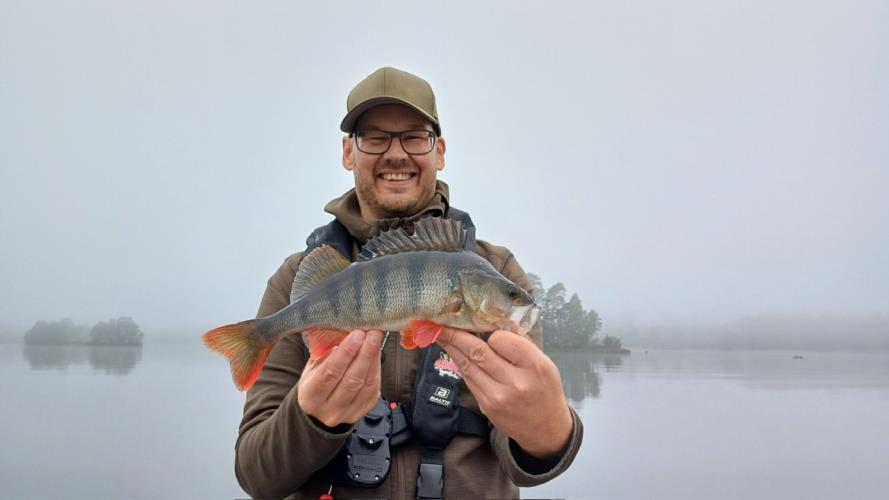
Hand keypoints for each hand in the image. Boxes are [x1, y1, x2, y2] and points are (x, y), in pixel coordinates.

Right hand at [297, 329, 382, 427]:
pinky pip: (373, 390)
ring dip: (373, 359)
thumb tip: (345, 330)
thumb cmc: (315, 381)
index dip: (345, 353)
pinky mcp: (361, 413)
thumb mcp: (312, 366)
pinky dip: (377, 369)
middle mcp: (328, 410)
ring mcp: (346, 414)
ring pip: (365, 385)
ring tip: (376, 339)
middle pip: (351, 380)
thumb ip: (325, 351)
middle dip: (365, 353)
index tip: (357, 334)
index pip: (330, 373)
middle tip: (372, 333)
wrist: (319, 409)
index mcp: (310, 397)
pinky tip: (376, 354)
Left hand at [437, 329, 572, 457]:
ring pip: (468, 366)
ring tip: (441, 334)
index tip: (489, 331)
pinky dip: (461, 364)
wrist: (545, 430)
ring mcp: (497, 396)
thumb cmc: (545, 390)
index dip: (491, 333)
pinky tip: (456, 354)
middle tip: (440, 323)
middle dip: (455, 335)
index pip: (501, 339)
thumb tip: (494, 327)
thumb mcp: (545, 363)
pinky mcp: (486, 406)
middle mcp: (515, 382)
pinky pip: (469, 379)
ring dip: (451, 348)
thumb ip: (522, 345)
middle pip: (478, 352)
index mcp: (534, 366)